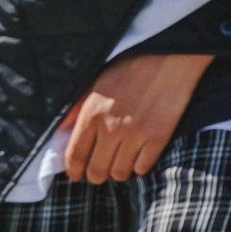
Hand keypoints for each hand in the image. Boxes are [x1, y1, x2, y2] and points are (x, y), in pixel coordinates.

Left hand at [58, 50, 213, 185]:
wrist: (169, 57)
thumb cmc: (132, 66)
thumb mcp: (97, 82)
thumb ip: (77, 108)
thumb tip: (61, 130)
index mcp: (92, 113)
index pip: (75, 156)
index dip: (74, 171)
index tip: (77, 175)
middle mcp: (112, 127)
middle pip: (97, 172)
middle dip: (96, 174)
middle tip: (100, 169)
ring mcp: (136, 134)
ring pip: (120, 174)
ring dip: (118, 171)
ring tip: (121, 160)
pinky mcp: (159, 137)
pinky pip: (143, 168)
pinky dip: (139, 165)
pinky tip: (139, 154)